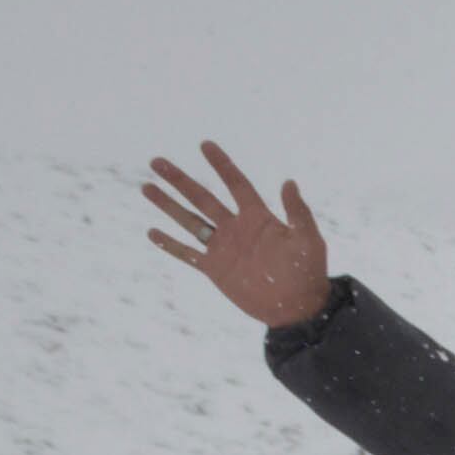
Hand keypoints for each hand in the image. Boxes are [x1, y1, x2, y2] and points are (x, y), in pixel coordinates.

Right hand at [142, 144, 331, 328]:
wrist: (298, 309)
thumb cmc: (308, 273)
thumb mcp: (308, 241)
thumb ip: (298, 212)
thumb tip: (289, 182)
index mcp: (258, 218)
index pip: (236, 184)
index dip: (221, 165)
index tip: (205, 144)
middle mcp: (236, 228)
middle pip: (202, 198)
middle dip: (179, 180)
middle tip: (156, 161)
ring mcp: (223, 248)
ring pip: (189, 221)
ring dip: (168, 205)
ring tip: (146, 186)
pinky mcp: (215, 269)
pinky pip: (187, 253)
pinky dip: (170, 244)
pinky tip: (152, 231)